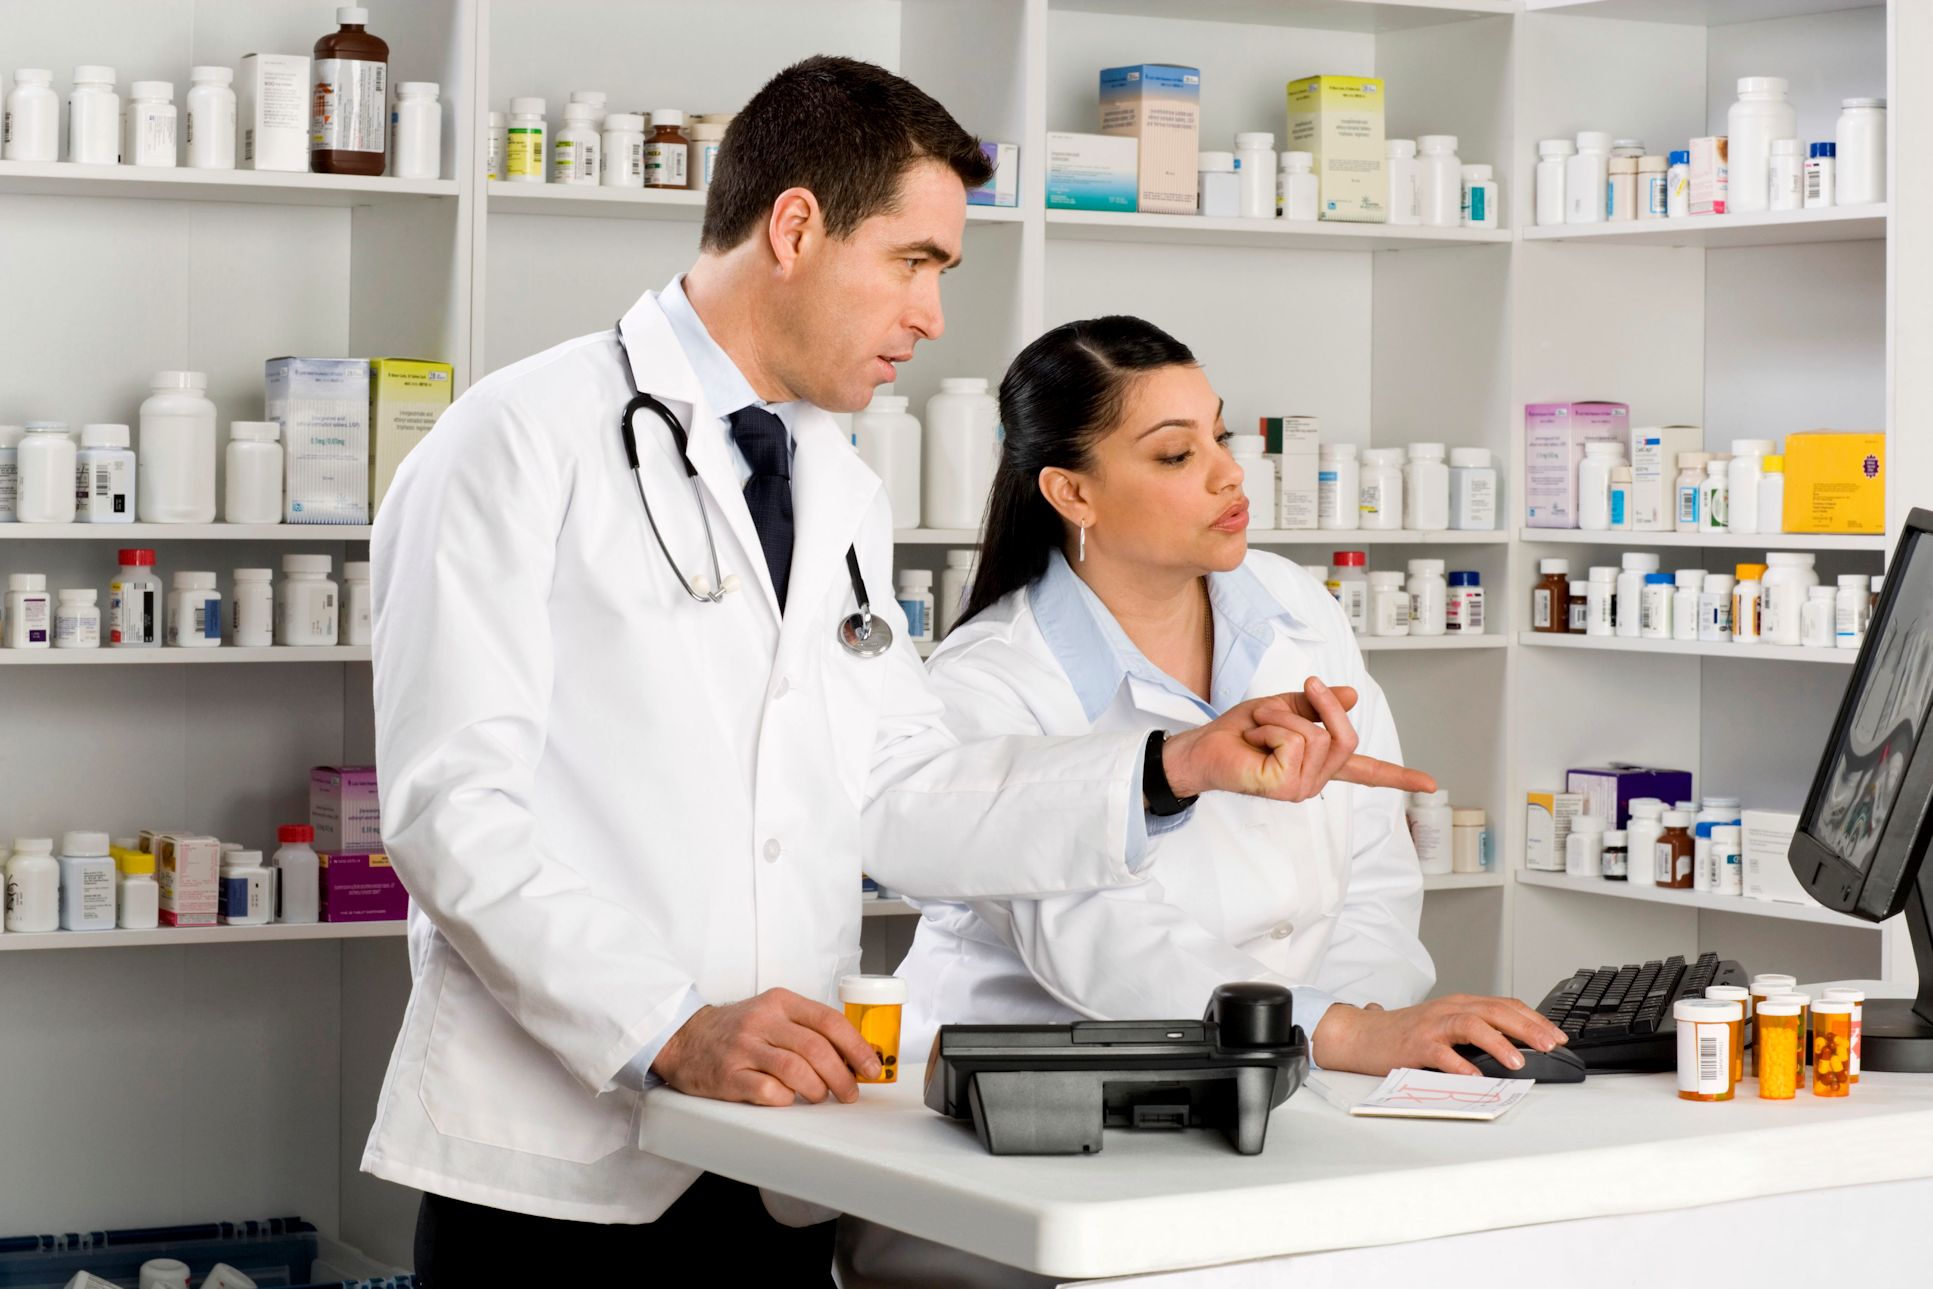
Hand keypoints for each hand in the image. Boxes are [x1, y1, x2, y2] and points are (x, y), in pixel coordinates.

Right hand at [650, 988, 881, 1105]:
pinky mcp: (728, 1075)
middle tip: (850, 1093)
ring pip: (795, 1070)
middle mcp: (762, 1021)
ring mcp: (744, 1048)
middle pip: (816, 1048)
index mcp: (780, 1002)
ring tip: (820, 1097)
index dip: (856, 1047)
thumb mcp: (772, 1013)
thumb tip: (852, 1056)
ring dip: (817, 1089)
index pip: (829, 1021)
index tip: (871, 1067)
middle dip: (842, 1076)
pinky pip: (767, 1091)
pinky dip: (785, 1099)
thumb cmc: (737, 1030)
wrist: (684, 1039)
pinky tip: (787, 1100)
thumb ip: (807, 1028)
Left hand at [1160, 677, 1436, 802]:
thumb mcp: (1284, 708)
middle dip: (1322, 703)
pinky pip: (1296, 741)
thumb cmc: (1237, 732)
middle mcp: (1316, 780)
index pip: (1367, 771)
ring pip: (1317, 736)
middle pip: (1346, 737)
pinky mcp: (1286, 788)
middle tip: (1301, 687)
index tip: (1431, 784)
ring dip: (1282, 717)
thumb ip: (1318, 707)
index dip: (1399, 775)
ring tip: (1259, 726)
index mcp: (1319, 764)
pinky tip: (1254, 741)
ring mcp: (1302, 788)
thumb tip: (1351, 696)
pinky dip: (1271, 727)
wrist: (1201, 747)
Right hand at [1312, 995, 1568, 1076]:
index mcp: (1459, 1005)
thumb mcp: (1444, 1026)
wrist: (1360, 1035)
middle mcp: (1448, 1010)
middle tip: (1551, 1044)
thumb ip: (1475, 1032)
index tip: (1557, 1035)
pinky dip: (1460, 1065)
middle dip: (1527, 1027)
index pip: (1504, 1005)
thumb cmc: (1403, 1035)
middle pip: (1494, 1010)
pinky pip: (1440, 1053)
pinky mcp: (1414, 1045)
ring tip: (1518, 1061)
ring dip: (1498, 1042)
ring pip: (1471, 1024)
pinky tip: (1474, 1077)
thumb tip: (1516, 1047)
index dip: (1534, 1019)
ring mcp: (1431, 1026)